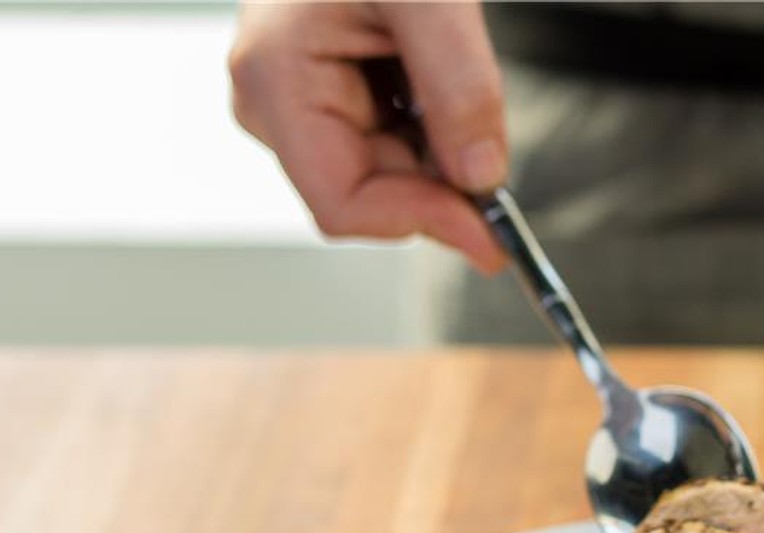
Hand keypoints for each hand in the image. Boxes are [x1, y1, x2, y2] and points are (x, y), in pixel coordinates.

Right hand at [229, 1, 505, 271]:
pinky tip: (434, 81)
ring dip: (436, 152)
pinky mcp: (325, 96)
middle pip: (371, 195)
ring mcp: (298, 101)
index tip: (489, 228)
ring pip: (386, 175)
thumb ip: (458, 87)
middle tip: (488, 139)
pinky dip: (430, 132)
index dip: (422, 223)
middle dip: (438, 183)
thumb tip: (480, 177)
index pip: (344, 203)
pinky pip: (388, 144)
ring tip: (444, 74)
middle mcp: (274, 100)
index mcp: (275, 78)